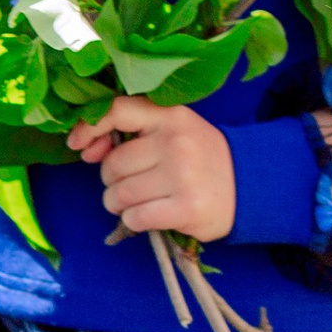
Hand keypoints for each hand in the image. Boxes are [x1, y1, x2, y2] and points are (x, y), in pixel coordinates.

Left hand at [69, 95, 234, 242]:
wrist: (251, 186)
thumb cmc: (200, 158)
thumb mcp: (174, 131)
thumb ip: (132, 134)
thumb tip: (86, 147)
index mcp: (170, 116)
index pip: (117, 110)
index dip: (88, 127)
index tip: (79, 146)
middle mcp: (175, 142)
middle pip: (112, 165)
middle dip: (112, 180)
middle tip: (133, 184)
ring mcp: (182, 175)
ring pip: (119, 195)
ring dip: (120, 204)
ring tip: (140, 201)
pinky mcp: (186, 208)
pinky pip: (135, 217)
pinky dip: (134, 221)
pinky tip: (150, 215)